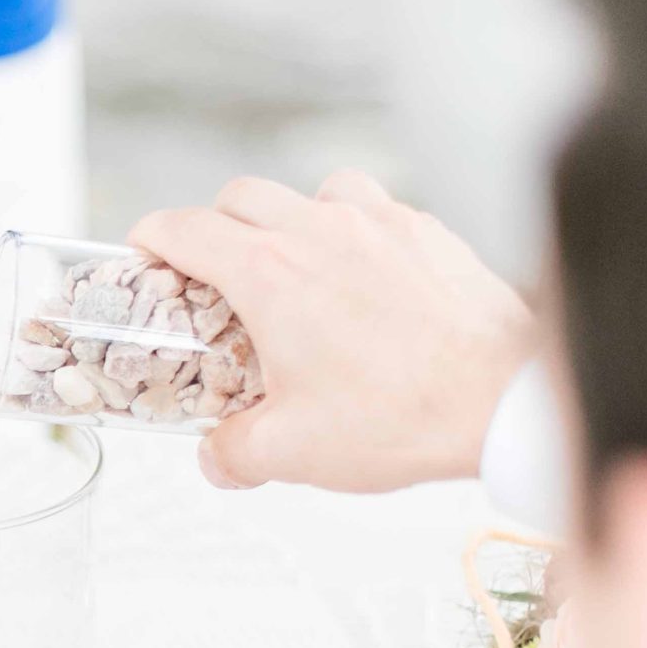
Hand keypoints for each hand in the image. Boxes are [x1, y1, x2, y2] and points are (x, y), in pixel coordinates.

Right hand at [130, 171, 534, 492]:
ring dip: (288, 218)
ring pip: (310, 191)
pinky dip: (352, 231)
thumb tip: (216, 456)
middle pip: (238, 197)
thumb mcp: (292, 451)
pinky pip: (374, 209)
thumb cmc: (401, 414)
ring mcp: (378, 223)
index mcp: (268, 273)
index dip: (149, 241)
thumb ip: (233, 452)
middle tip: (211, 277)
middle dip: (212, 228)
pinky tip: (361, 278)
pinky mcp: (426, 232)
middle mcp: (318, 230)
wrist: (503, 399)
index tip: (144, 260)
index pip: (183, 228)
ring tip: (293, 269)